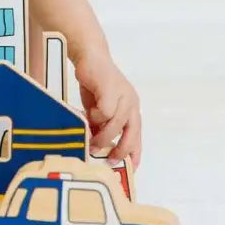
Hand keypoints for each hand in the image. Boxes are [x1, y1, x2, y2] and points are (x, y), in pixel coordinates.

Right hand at [73, 50, 141, 168]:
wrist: (90, 57)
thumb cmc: (94, 83)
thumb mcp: (98, 109)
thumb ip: (101, 125)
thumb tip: (98, 144)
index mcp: (131, 108)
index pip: (137, 134)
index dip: (135, 152)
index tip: (131, 167)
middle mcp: (131, 103)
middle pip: (131, 133)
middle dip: (121, 149)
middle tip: (109, 159)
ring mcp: (122, 95)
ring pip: (116, 125)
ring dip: (103, 135)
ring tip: (91, 140)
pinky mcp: (110, 89)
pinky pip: (104, 112)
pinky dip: (95, 117)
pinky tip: (87, 112)